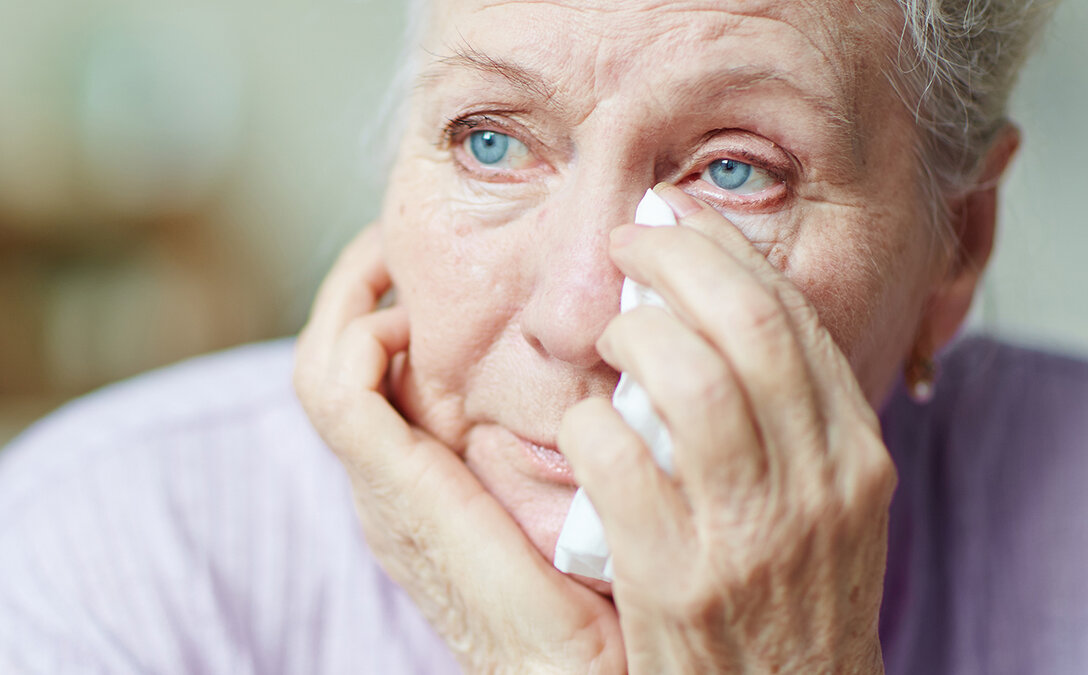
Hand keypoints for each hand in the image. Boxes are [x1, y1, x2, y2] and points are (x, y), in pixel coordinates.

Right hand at [293, 225, 624, 673]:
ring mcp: (380, 486)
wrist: (565, 668)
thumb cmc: (585, 584)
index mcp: (422, 481)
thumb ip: (562, 428)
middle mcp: (388, 480)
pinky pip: (339, 389)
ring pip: (327, 365)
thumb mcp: (565, 488)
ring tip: (391, 254)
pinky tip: (406, 315)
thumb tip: (605, 358)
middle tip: (399, 237)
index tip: (435, 259)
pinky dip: (358, 335)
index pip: (377, 375)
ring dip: (351, 298)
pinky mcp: (389, 488)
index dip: (388, 307)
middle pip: (340, 359)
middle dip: (362, 288)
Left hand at [559, 185, 895, 673]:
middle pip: (748, 325)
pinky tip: (584, 429)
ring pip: (687, 379)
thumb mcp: (830, 510)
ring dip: (632, 334)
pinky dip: (589, 425)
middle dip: (675, 259)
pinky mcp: (676, 581)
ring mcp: (748, 534)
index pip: (795, 319)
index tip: (677, 222)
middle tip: (625, 241)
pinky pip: (620, 462)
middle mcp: (815, 486)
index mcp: (855, 458)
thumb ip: (794, 422)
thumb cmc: (795, 606)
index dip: (725, 252)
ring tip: (608, 337)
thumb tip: (723, 317)